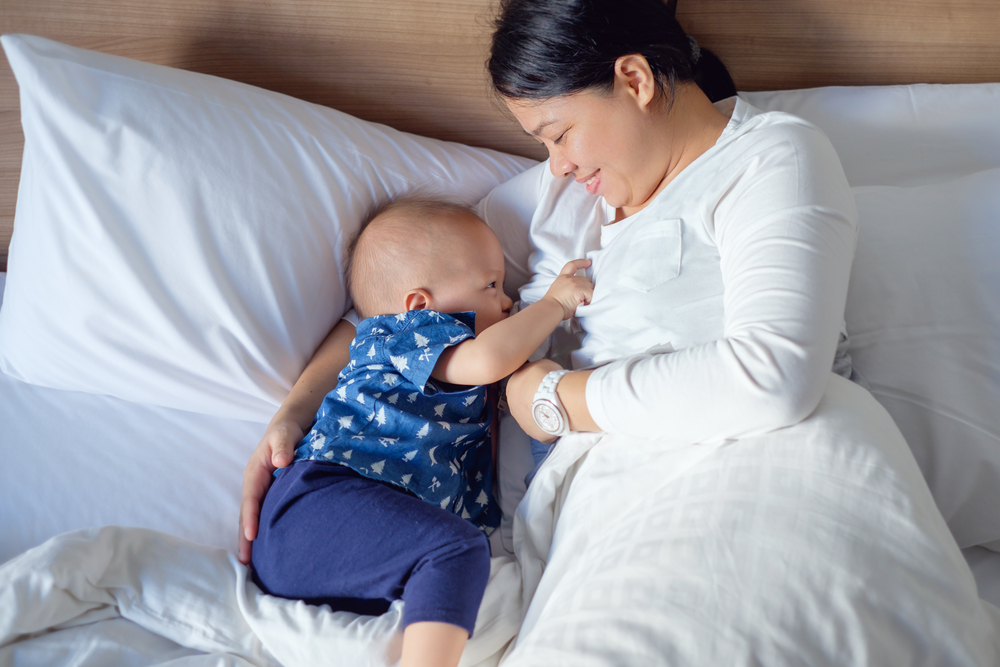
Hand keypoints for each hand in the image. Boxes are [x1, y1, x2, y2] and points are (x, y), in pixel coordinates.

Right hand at [237, 419, 302, 564]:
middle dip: (245, 538)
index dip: (250, 518)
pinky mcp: (271, 495)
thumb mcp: (284, 434)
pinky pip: (265, 515)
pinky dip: (263, 531)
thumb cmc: (287, 431)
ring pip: (255, 518)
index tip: (252, 536)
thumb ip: (283, 445)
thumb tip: (281, 461)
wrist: (290, 428)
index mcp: (255, 473)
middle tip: (246, 563)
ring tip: (252, 564)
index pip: (251, 499)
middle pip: (247, 515)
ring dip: (252, 540)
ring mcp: (262, 492)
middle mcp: (255, 485)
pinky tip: (269, 548)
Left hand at [507, 358, 563, 441]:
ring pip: (531, 417)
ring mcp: (521, 422)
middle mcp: (512, 405)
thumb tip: (538, 375)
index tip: (542, 384)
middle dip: (533, 400)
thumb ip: (535, 371)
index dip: (531, 384)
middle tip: (548, 397)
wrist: (555, 399)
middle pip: (523, 402)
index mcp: (511, 386)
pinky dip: (548, 425)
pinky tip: (558, 420)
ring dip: (539, 414)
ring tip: (554, 410)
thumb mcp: (540, 364)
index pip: (519, 384)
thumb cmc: (546, 377)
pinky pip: (541, 429)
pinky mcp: (533, 434)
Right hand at [540, 259, 593, 319]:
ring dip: (589, 295)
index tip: (588, 262)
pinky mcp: (580, 289)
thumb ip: (567, 286)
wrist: (550, 309)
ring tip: (581, 303)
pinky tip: (583, 304)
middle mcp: (569, 278)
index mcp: (562, 277)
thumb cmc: (553, 305)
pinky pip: (591, 293)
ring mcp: (575, 283)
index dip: (581, 262)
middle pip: (586, 280)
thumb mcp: (558, 290)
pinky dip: (589, 300)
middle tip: (581, 299)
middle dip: (587, 289)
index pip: (572, 265)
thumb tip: (577, 291)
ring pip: (590, 287)